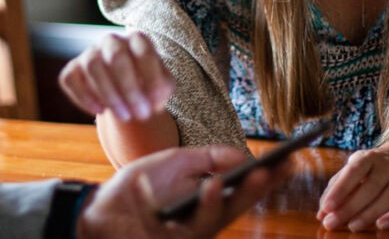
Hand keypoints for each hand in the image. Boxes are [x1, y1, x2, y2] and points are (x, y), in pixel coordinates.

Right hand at [58, 31, 173, 121]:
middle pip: (116, 56)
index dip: (151, 80)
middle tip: (140, 115)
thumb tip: (150, 100)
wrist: (126, 92)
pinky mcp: (72, 69)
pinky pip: (71, 79)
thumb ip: (161, 90)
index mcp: (137, 40)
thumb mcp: (162, 87)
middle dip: (129, 89)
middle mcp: (112, 41)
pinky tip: (100, 111)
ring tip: (124, 116)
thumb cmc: (147, 86)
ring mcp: (90, 53)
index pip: (144, 52)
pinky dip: (84, 97)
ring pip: (93, 66)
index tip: (155, 105)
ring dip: (109, 95)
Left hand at [77, 145, 288, 238]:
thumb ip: (208, 158)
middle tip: (282, 168)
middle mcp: (204, 219)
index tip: (288, 160)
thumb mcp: (175, 162)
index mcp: (206, 200)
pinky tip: (211, 187)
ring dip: (240, 194)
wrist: (99, 208)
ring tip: (255, 172)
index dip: (266, 177)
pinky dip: (206, 205)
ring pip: (223, 216)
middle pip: (240, 204)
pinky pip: (196, 226)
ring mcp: (191, 233)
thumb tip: (243, 156)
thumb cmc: (138, 187)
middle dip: (262, 187)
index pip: (242, 188)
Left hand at [316, 146, 388, 231]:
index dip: (340, 189)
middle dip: (351, 207)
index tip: (327, 207)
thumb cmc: (372, 168)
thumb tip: (322, 213)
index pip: (354, 171)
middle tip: (333, 223)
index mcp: (369, 157)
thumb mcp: (353, 170)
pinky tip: (381, 225)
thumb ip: (336, 188)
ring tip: (353, 226)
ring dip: (370, 213)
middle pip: (371, 186)